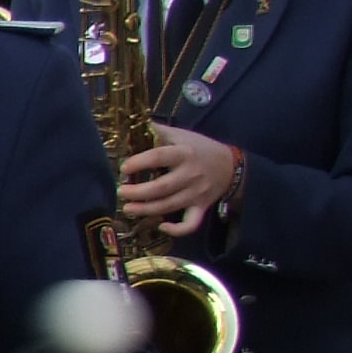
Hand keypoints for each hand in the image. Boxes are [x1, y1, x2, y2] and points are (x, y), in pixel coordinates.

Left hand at [118, 125, 238, 237]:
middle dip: (137, 193)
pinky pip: (191, 223)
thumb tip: (134, 122)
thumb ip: (159, 131)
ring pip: (169, 206)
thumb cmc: (200, 148)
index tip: (124, 168)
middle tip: (120, 192)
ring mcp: (196, 194)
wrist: (231, 166)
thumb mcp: (182, 134)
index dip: (139, 163)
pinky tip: (161, 227)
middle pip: (161, 187)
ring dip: (146, 210)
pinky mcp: (201, 207)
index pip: (159, 157)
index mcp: (183, 153)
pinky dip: (177, 229)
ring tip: (128, 208)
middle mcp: (190, 175)